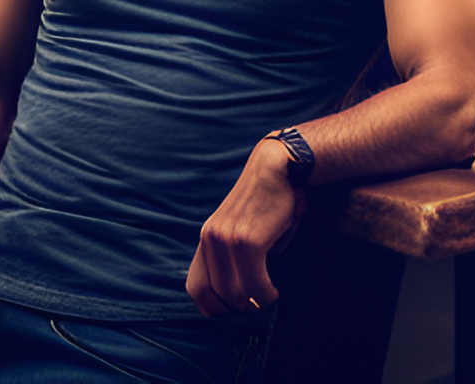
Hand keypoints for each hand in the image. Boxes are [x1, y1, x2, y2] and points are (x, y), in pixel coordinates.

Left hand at [186, 138, 306, 316]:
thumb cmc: (267, 200)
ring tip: (268, 298)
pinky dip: (265, 295)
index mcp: (207, 237)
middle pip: (215, 294)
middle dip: (236, 307)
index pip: (195, 287)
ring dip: (254, 302)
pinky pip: (255, 284)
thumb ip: (233, 252)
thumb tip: (244, 292)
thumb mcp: (241, 225)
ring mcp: (228, 240)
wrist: (278, 168)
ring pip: (235, 293)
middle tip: (255, 306)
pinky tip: (274, 293)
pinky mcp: (248, 241)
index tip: (234, 308)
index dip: (213, 306)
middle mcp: (211, 239)